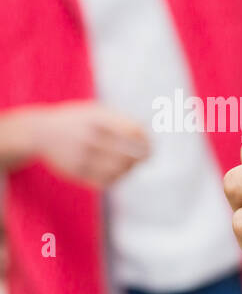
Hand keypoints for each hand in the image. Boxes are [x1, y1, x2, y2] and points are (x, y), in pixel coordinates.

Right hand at [30, 102, 149, 187]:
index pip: (133, 132)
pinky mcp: (75, 172)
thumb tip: (147, 135)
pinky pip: (106, 180)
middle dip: (143, 156)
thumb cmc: (76, 121)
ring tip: (133, 164)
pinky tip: (120, 172)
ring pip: (118, 169)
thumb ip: (122, 121)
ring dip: (131, 168)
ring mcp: (81, 155)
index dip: (147, 141)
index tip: (150, 145)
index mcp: (96, 119)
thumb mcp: (95, 112)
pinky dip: (118, 178)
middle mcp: (88, 136)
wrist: (38, 132)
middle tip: (147, 157)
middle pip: (128, 152)